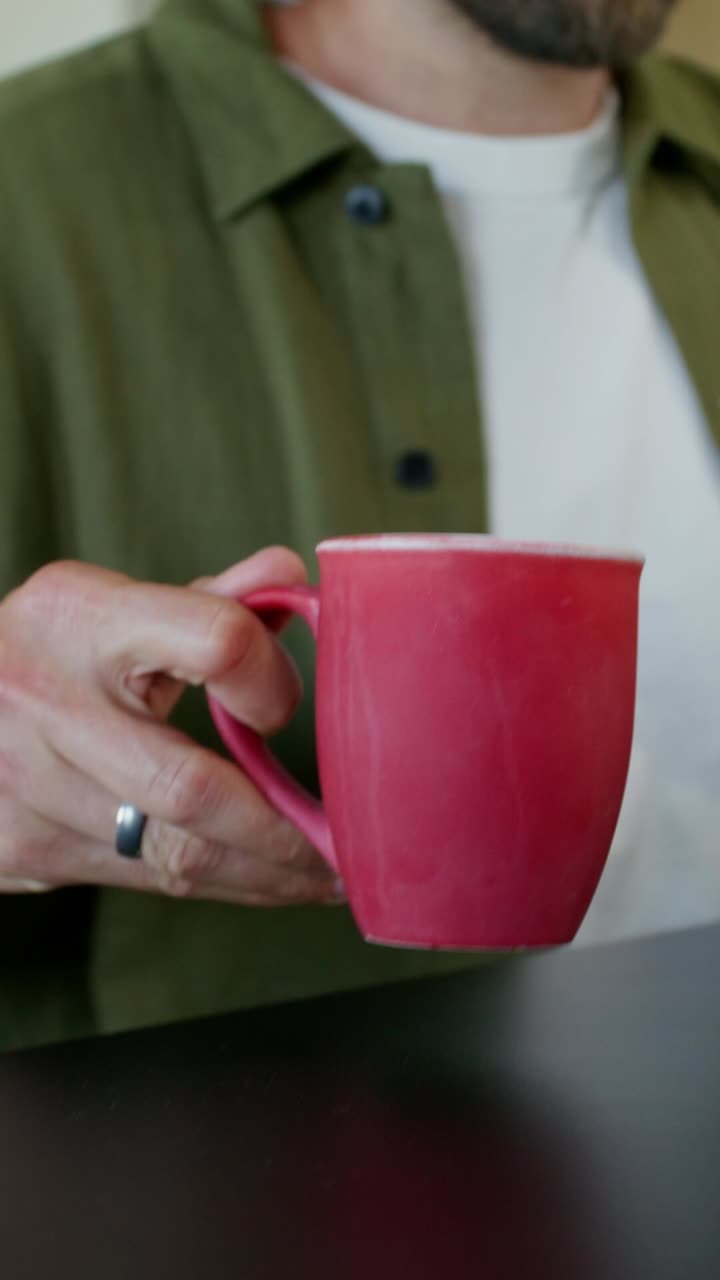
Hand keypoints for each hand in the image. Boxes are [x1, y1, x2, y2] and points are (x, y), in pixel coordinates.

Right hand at [0, 548, 342, 903]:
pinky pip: (144, 878)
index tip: (284, 710)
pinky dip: (215, 884)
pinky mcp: (23, 849)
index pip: (215, 641)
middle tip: (345, 849)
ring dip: (262, 875)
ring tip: (320, 877)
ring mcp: (27, 784)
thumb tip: (293, 578)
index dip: (271, 683)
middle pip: (193, 787)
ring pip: (174, 854)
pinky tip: (259, 880)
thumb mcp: (108, 607)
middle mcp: (46, 699)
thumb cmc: (47, 653)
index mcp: (81, 616)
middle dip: (283, 834)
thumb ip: (206, 601)